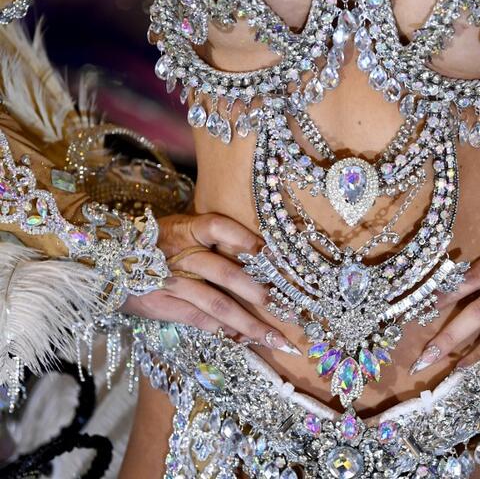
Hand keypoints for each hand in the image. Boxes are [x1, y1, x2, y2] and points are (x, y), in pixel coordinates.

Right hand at [120, 213, 300, 355]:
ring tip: (274, 338)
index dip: (244, 238)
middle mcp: (179, 254)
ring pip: (217, 304)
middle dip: (260, 292)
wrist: (103, 262)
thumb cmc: (156, 243)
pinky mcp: (163, 305)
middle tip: (288, 306)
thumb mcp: (179, 228)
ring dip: (249, 323)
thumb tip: (260, 253)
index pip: (218, 228)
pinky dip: (224, 330)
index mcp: (186, 229)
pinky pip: (199, 320)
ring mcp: (171, 282)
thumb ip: (212, 237)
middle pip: (226, 273)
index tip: (271, 252)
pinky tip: (244, 338)